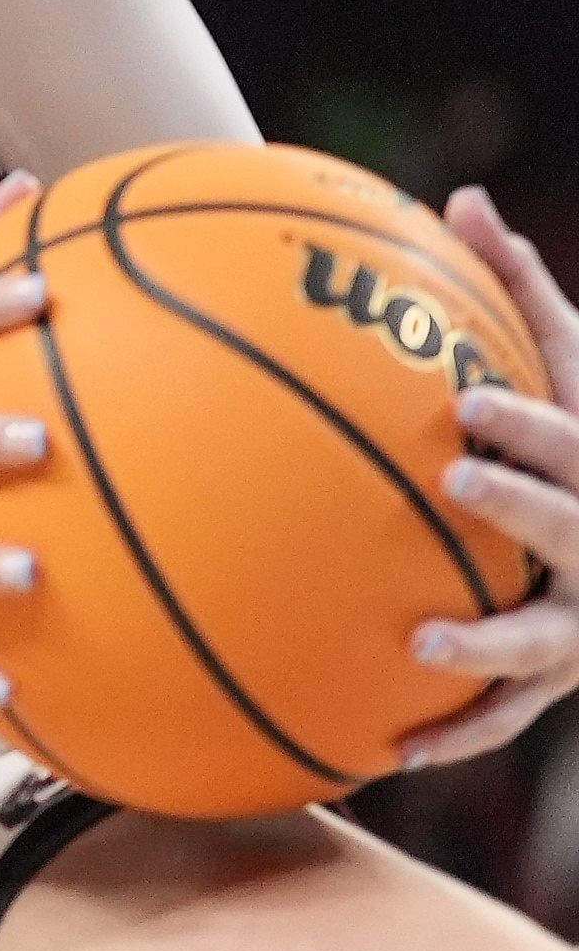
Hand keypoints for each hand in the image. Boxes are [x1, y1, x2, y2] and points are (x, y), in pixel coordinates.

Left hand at [406, 187, 578, 769]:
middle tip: (454, 483)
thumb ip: (521, 294)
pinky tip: (390, 755)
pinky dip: (459, 735)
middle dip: (524, 502)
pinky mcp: (566, 677)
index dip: (531, 423)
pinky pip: (512, 716)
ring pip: (548, 637)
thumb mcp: (575, 368)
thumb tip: (462, 195)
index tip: (465, 401)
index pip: (576, 436)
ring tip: (418, 645)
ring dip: (487, 648)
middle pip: (576, 523)